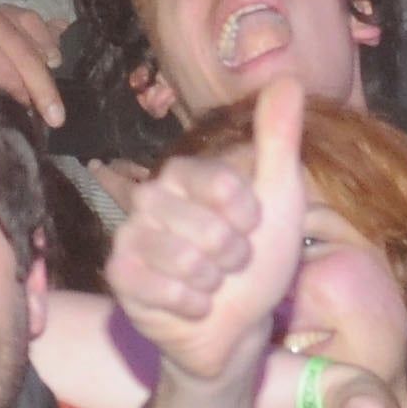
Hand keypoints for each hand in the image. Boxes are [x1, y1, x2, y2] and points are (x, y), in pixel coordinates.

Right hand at [113, 73, 304, 386]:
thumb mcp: (278, 199)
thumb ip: (278, 139)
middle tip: (228, 265)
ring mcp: (130, 236)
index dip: (247, 216)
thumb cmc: (256, 263)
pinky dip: (189, 305)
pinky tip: (190, 306)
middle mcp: (150, 199)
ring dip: (212, 284)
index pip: (221, 183)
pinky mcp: (120, 276)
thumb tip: (287, 77)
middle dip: (232, 257)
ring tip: (210, 286)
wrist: (235, 330)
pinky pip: (160, 287)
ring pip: (184, 260)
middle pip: (204, 227)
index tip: (251, 228)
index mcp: (184, 174)